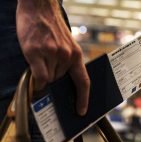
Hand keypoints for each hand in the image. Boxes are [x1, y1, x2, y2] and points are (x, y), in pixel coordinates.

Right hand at [16, 0, 89, 114]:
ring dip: (45, 77)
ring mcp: (51, 54)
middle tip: (50, 76)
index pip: (83, 82)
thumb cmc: (52, 28)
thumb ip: (66, 63)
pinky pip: (39, 76)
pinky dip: (38, 81)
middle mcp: (66, 56)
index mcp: (76, 55)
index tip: (81, 111)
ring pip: (49, 79)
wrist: (39, 8)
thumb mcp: (66, 45)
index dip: (83, 98)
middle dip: (55, 82)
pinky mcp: (36, 52)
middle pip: (61, 82)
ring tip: (40, 62)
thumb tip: (60, 83)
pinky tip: (36, 78)